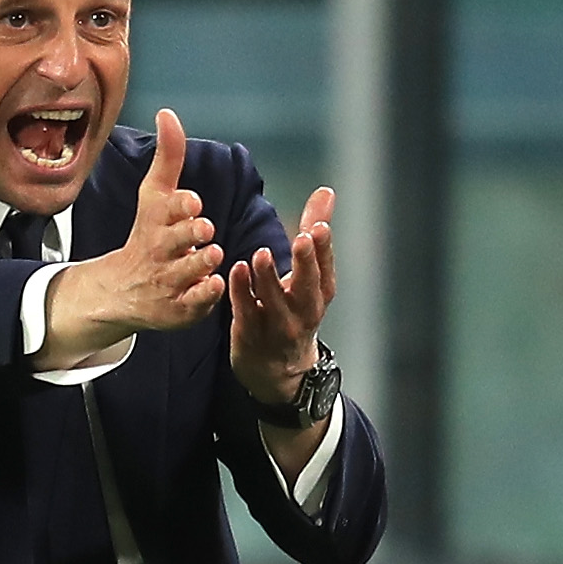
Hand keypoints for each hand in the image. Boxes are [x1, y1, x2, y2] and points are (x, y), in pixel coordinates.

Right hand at [42, 111, 223, 365]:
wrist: (124, 290)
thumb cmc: (149, 234)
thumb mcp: (155, 195)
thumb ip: (168, 157)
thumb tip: (167, 112)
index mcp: (156, 221)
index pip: (167, 209)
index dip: (182, 206)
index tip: (194, 202)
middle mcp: (160, 251)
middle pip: (176, 240)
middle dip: (191, 233)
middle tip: (204, 229)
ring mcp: (168, 282)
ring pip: (189, 271)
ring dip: (203, 261)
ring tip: (212, 254)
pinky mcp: (178, 310)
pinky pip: (196, 303)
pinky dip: (206, 294)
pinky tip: (216, 284)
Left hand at [231, 186, 335, 405]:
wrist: (276, 371)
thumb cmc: (293, 310)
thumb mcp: (309, 277)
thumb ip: (314, 233)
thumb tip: (326, 192)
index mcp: (319, 295)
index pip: (325, 271)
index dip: (324, 250)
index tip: (319, 227)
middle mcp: (304, 313)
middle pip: (308, 288)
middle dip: (307, 263)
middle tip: (303, 237)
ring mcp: (278, 328)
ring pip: (274, 302)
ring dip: (268, 278)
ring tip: (261, 254)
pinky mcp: (251, 335)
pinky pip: (246, 312)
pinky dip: (242, 292)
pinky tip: (236, 270)